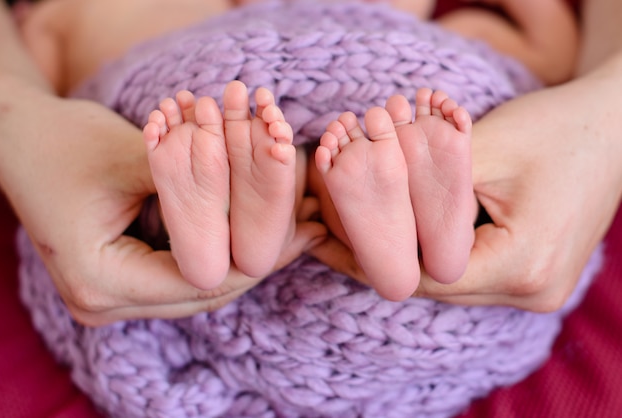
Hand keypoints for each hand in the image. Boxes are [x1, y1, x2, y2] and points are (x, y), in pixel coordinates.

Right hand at [0, 84, 323, 325]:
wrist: (20, 141)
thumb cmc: (68, 141)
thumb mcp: (136, 156)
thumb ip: (199, 184)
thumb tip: (275, 196)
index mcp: (100, 280)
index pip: (200, 280)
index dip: (254, 256)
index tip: (301, 230)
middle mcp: (103, 303)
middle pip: (203, 293)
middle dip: (258, 260)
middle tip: (310, 231)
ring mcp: (110, 299)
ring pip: (198, 289)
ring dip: (243, 257)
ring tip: (297, 231)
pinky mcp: (121, 282)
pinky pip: (183, 275)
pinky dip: (219, 252)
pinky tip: (257, 231)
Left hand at [309, 67, 621, 311]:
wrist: (615, 129)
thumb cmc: (554, 129)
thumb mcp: (482, 149)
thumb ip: (422, 186)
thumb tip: (359, 204)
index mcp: (521, 265)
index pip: (424, 276)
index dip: (371, 258)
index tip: (329, 239)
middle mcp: (531, 292)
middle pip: (435, 286)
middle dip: (384, 259)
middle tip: (333, 237)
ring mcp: (536, 291)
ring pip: (449, 284)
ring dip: (408, 257)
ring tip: (360, 232)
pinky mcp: (533, 277)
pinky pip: (469, 274)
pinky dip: (435, 252)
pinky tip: (407, 231)